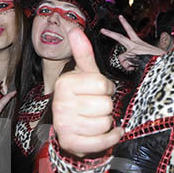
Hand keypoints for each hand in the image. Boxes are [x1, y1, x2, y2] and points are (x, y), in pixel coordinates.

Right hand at [52, 29, 121, 157]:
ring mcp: (64, 125)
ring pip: (105, 123)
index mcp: (65, 83)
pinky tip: (110, 132)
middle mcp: (61, 104)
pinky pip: (102, 142)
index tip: (99, 91)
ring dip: (107, 122)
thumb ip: (83, 53)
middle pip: (106, 105)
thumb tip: (74, 29)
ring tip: (96, 118)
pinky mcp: (71, 143)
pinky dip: (111, 138)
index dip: (107, 89)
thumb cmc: (82, 96)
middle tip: (96, 107)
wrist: (70, 127)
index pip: (103, 85)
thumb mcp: (85, 74)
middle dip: (107, 107)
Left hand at [101, 15, 165, 70]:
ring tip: (134, 68)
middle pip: (119, 37)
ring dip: (127, 64)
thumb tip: (130, 64)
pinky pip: (126, 64)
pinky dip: (129, 68)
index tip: (120, 17)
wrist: (164, 61)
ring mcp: (133, 51)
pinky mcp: (132, 57)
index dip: (124, 23)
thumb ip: (137, 58)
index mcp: (139, 43)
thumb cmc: (159, 60)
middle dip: (110, 33)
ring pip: (122, 57)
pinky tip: (136, 69)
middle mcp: (135, 45)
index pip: (130, 31)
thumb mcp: (149, 56)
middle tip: (102, 30)